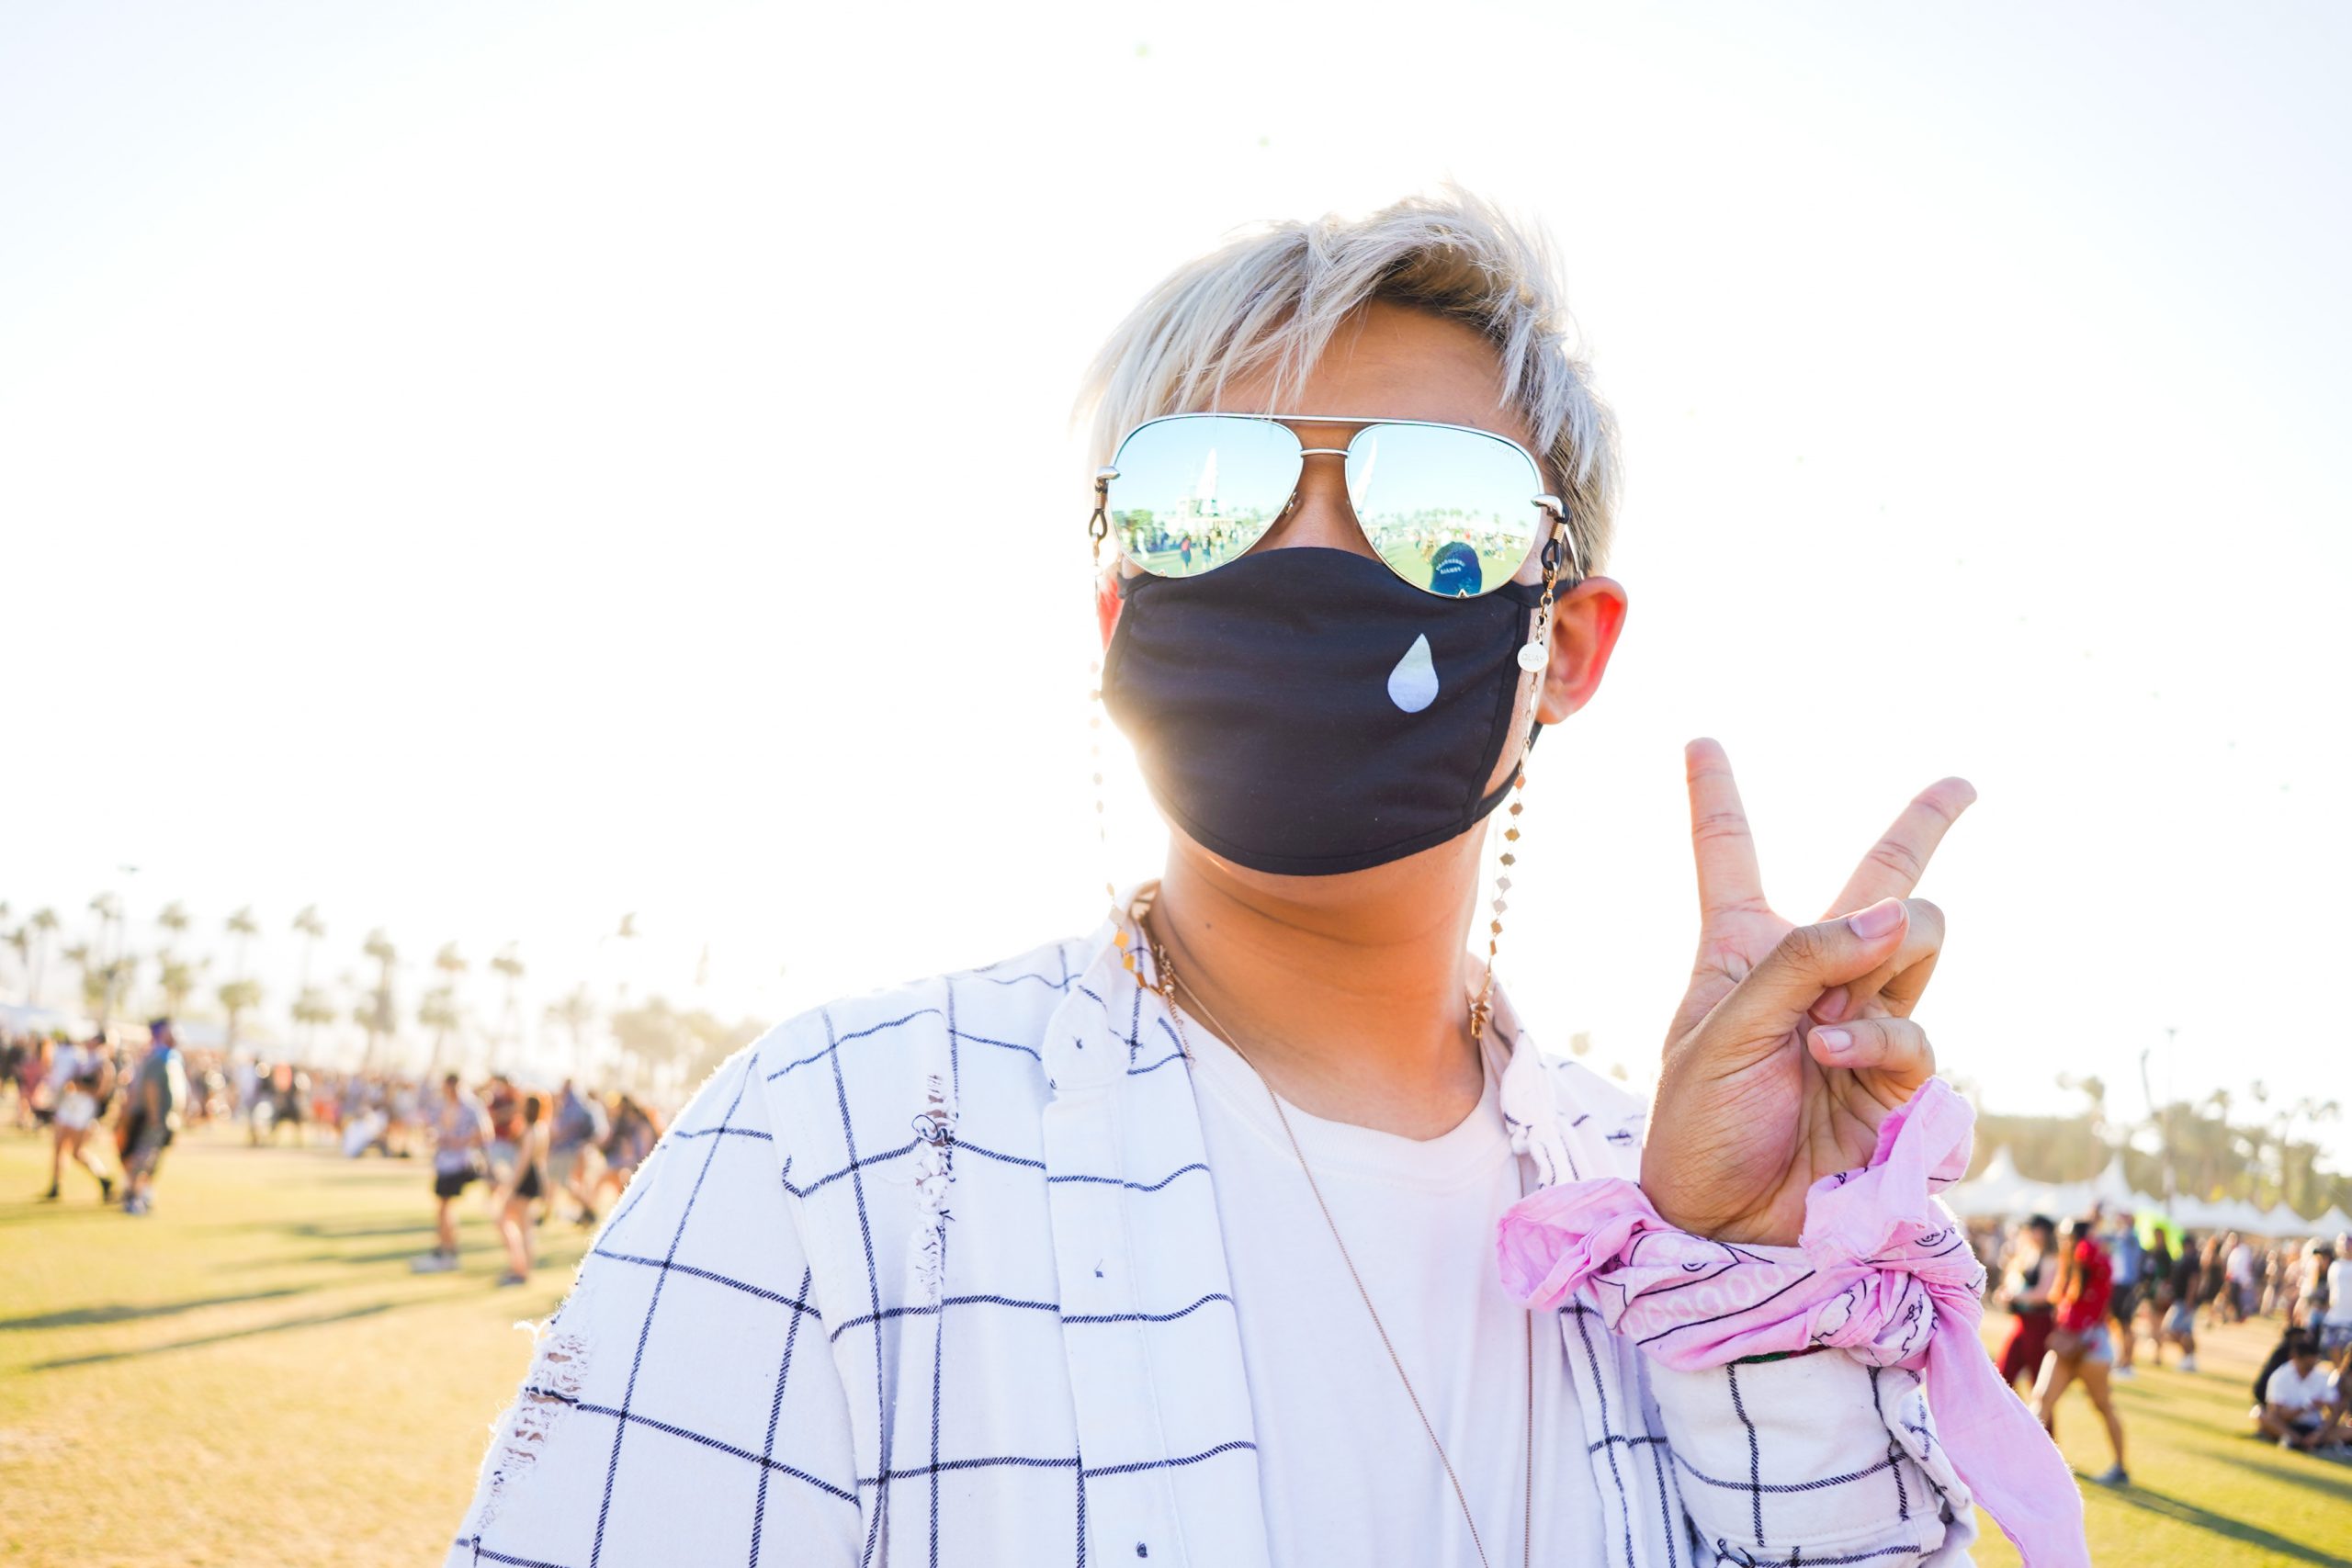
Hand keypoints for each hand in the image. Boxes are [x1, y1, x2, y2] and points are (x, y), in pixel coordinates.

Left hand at [1640, 738, 1974, 1245]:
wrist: (1725, 1222)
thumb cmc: (1700, 1126)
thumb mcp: (1721, 1031)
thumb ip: (1801, 962)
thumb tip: (1895, 913)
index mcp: (1740, 948)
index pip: (1728, 853)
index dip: (1715, 795)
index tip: (1701, 739)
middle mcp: (1809, 973)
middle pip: (1879, 881)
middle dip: (1924, 826)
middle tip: (1961, 784)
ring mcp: (1861, 1021)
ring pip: (1918, 940)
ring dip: (1885, 957)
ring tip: (1826, 1019)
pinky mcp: (1898, 1080)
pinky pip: (1914, 1030)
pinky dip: (1877, 1038)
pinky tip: (1833, 1054)